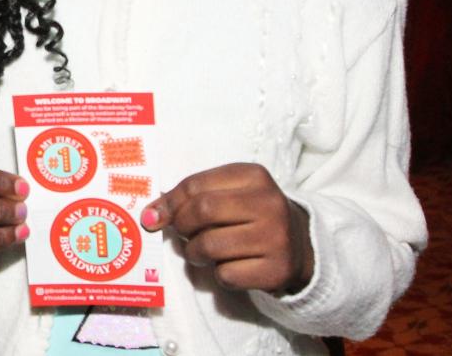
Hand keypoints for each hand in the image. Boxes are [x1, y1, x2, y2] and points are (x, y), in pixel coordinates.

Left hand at [141, 163, 313, 293]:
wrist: (300, 245)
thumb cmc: (252, 215)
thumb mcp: (229, 193)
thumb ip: (191, 197)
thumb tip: (151, 215)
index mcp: (254, 176)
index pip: (196, 185)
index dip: (169, 202)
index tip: (155, 215)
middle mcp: (268, 203)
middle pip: (202, 211)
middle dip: (181, 226)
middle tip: (182, 233)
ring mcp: (276, 238)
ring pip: (210, 246)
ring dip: (195, 253)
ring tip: (202, 251)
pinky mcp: (276, 270)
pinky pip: (226, 275)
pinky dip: (218, 274)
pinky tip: (230, 265)